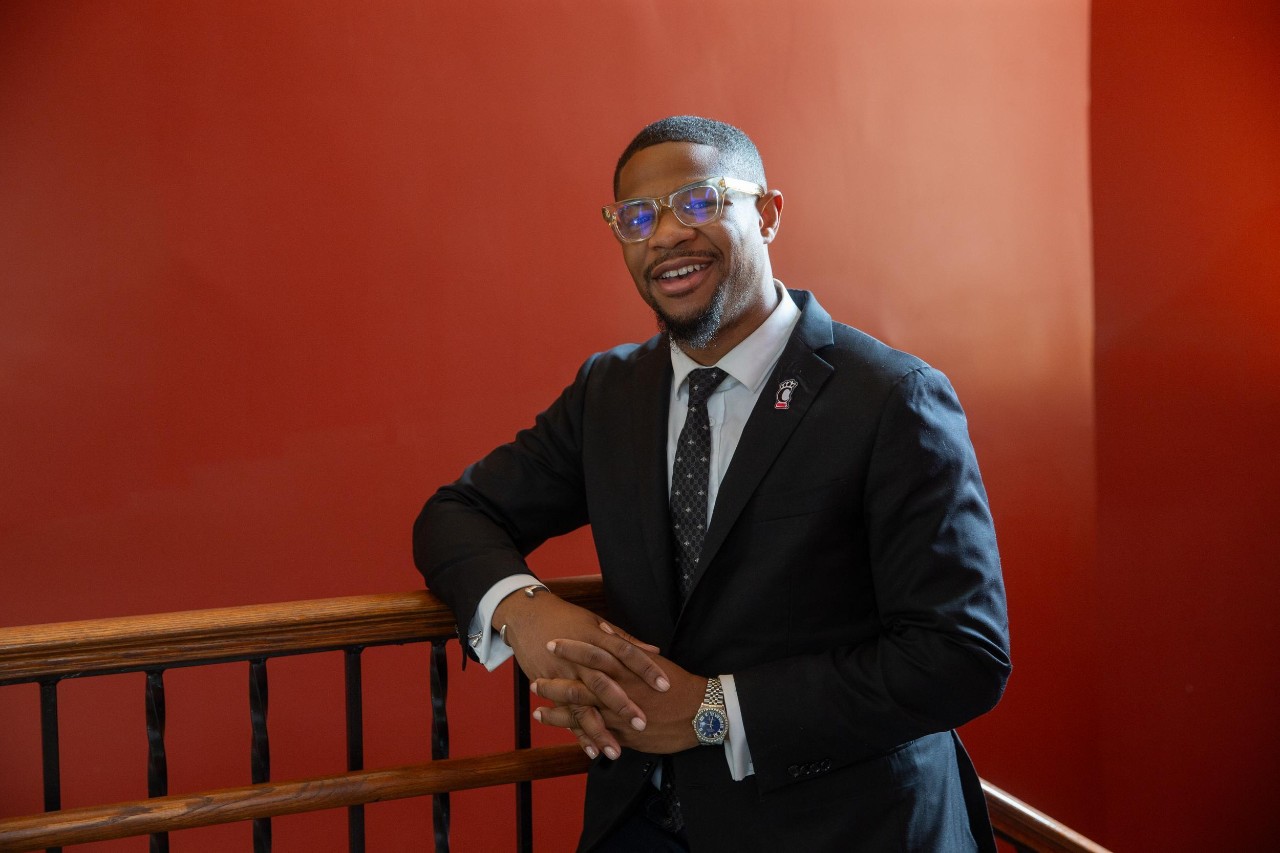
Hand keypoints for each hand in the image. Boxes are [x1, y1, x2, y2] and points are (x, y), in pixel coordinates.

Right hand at [494, 590, 669, 757]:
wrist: (527, 616)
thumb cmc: (566, 618)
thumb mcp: (595, 624)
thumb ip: (625, 640)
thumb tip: (655, 652)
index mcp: (595, 639)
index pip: (626, 653)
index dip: (646, 668)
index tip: (665, 685)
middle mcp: (580, 659)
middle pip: (603, 683)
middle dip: (622, 705)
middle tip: (642, 724)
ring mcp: (562, 674)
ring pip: (582, 706)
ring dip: (598, 730)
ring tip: (615, 751)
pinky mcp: (549, 686)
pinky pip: (564, 714)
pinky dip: (577, 734)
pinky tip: (591, 751)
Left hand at [531, 641, 704, 754]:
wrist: (702, 712)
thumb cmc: (678, 684)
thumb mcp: (650, 659)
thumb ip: (625, 645)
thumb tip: (605, 629)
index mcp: (626, 667)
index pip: (593, 654)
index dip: (571, 649)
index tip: (552, 644)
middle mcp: (621, 690)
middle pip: (581, 685)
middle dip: (555, 684)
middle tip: (534, 682)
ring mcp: (621, 715)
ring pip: (583, 713)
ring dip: (559, 713)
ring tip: (538, 712)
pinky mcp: (626, 735)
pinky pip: (598, 736)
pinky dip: (579, 737)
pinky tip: (564, 737)